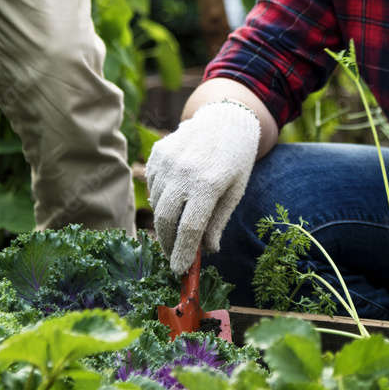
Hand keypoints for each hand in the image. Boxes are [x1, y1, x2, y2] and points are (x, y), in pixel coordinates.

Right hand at [146, 100, 260, 274]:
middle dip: (168, 244)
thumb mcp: (236, 192)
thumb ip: (218, 222)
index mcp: (209, 183)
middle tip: (175, 257)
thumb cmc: (236, 160)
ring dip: (164, 223)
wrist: (226, 119)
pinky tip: (173, 201)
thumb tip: (207, 251)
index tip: (180, 270)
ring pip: (156, 204)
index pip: (189, 228)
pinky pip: (152, 186)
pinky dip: (160, 200)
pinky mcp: (158, 154)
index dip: (182, 253)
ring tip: (177, 231)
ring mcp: (167, 161)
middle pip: (166, 220)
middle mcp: (184, 172)